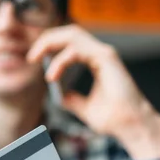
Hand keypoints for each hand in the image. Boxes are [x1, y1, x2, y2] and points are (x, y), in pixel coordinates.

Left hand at [27, 24, 159, 158]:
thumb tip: (58, 95)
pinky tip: (52, 76)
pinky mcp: (107, 58)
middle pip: (68, 32)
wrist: (129, 127)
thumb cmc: (113, 119)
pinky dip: (60, 61)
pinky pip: (76, 50)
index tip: (33, 59)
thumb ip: (71, 98)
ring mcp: (104, 54)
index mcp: (96, 61)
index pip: (69, 42)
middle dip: (46, 40)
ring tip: (35, 59)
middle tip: (31, 56)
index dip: (49, 45)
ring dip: (49, 43)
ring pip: (72, 34)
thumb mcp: (84, 107)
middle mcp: (101, 53)